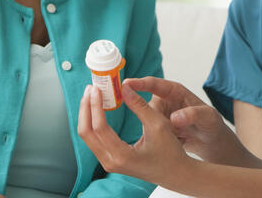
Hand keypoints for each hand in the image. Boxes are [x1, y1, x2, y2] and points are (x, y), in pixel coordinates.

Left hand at [77, 83, 194, 187]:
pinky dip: (92, 121)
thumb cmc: (170, 152)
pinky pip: (94, 139)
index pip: (99, 128)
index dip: (95, 105)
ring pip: (87, 136)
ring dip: (87, 114)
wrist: (175, 172)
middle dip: (86, 108)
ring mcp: (109, 163)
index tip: (96, 89)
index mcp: (122, 156)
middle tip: (90, 88)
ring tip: (92, 95)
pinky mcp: (110, 159)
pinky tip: (97, 107)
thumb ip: (139, 105)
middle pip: (86, 133)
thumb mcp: (157, 124)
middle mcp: (111, 162)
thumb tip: (124, 87)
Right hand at [126, 77, 243, 164]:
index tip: (125, 84)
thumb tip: (174, 118)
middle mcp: (164, 100)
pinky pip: (151, 134)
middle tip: (176, 131)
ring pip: (149, 124)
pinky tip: (174, 144)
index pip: (153, 84)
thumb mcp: (207, 118)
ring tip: (181, 137)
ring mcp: (159, 114)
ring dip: (160, 133)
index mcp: (174, 91)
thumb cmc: (210, 123)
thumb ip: (193, 115)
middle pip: (149, 109)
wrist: (210, 139)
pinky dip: (159, 141)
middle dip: (158, 123)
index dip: (138, 83)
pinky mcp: (157, 127)